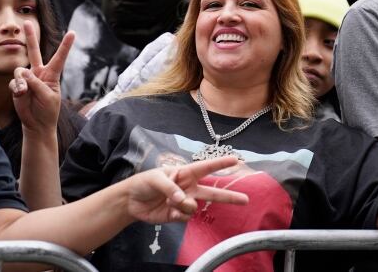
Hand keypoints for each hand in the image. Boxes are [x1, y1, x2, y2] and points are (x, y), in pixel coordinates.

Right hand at [10, 21, 75, 132]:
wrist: (36, 124)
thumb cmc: (47, 111)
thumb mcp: (48, 97)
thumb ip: (36, 84)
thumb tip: (24, 72)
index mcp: (52, 74)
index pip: (60, 57)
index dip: (65, 45)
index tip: (73, 32)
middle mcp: (39, 73)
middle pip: (34, 52)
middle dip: (30, 37)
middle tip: (27, 22)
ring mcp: (27, 79)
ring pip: (20, 70)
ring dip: (22, 81)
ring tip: (25, 92)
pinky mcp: (17, 86)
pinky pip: (14, 82)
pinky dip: (17, 88)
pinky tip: (20, 95)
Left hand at [126, 156, 248, 223]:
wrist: (131, 202)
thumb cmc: (144, 183)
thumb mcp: (155, 178)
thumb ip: (171, 188)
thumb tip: (184, 200)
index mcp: (185, 173)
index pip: (206, 168)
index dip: (221, 164)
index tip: (236, 160)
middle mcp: (189, 187)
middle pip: (212, 192)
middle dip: (229, 196)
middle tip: (246, 200)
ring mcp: (185, 202)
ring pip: (196, 207)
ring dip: (184, 206)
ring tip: (169, 202)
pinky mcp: (178, 215)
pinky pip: (186, 218)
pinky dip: (177, 215)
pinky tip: (168, 211)